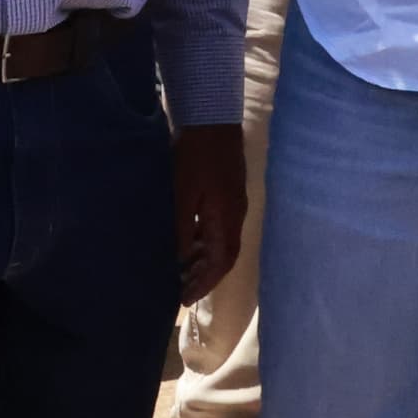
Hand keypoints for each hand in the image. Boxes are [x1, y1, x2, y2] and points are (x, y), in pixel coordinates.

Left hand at [171, 123, 246, 303]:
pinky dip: (205, 241)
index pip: (221, 263)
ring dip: (205, 259)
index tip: (185, 298)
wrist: (211, 119)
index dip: (204, 283)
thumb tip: (181, 260)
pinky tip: (188, 243)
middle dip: (205, 276)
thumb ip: (183, 229)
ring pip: (222, 242)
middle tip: (183, 290)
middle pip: (225, 256)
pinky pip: (219, 227)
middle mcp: (236, 215)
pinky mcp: (228, 193)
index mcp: (227, 218)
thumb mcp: (183, 194)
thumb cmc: (194, 155)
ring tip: (182, 272)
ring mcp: (234, 203)